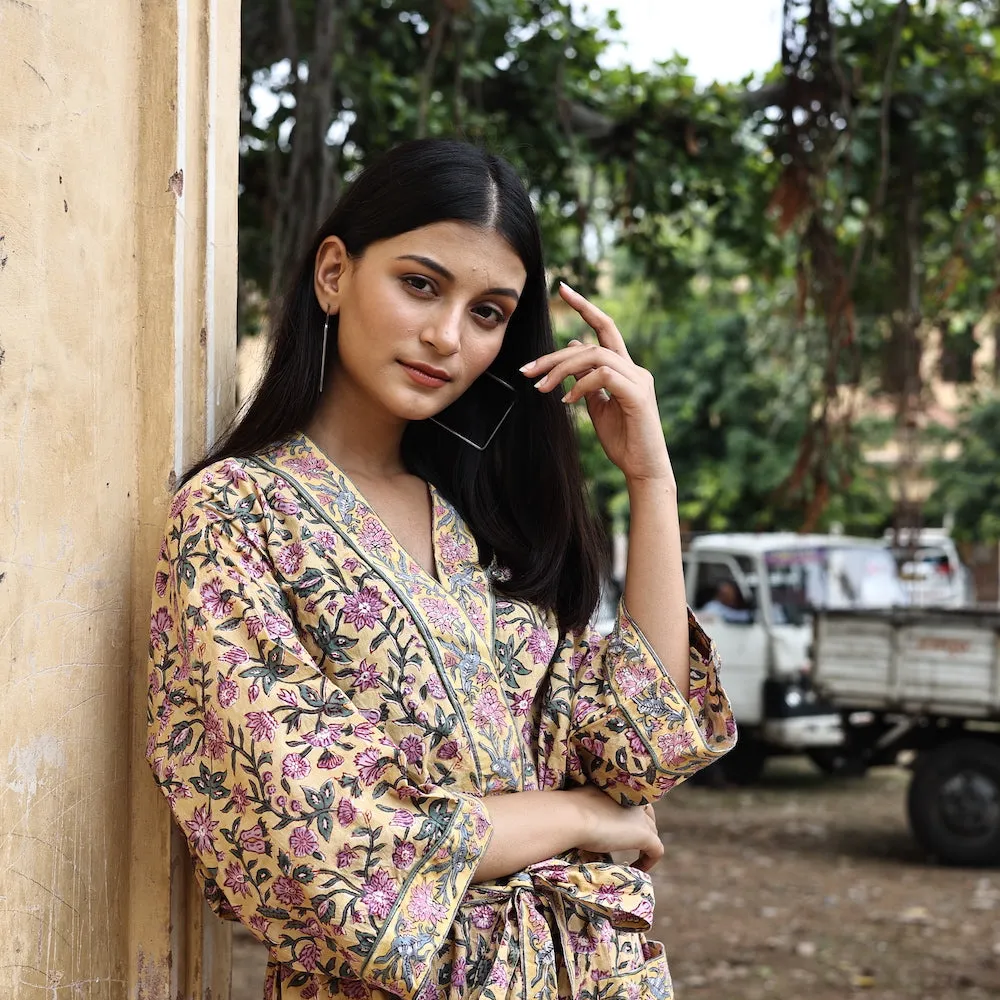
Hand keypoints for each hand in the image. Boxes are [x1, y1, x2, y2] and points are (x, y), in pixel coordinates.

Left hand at [520, 283, 673, 486]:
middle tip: (526, 371)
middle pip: (591, 343)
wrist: (643, 469)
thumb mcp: (597, 405)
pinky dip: (581, 385)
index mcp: (625, 368)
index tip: (561, 287)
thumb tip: (570, 351)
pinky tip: (568, 402)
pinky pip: (604, 376)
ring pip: (595, 356)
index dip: (584, 306)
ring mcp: (639, 380)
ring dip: (562, 370)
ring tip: (543, 389)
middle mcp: (635, 368)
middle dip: (554, 355)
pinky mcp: (638, 395)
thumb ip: (586, 379)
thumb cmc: (622, 440)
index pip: (604, 327)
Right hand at [569, 786, 663, 872]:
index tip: (619, 827)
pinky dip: (649, 861)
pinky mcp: (644, 835)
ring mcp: (640, 817)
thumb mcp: (580, 803)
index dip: (629, 815)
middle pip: (647, 815)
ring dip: (644, 844)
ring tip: (632, 857)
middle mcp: (632, 799)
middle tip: (628, 842)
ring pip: (652, 831)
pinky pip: (656, 850)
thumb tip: (578, 815)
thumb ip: (589, 806)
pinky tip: (637, 869)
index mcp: (619, 788)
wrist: (571, 817)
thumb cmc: (568, 810)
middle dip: (642, 828)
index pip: (632, 801)